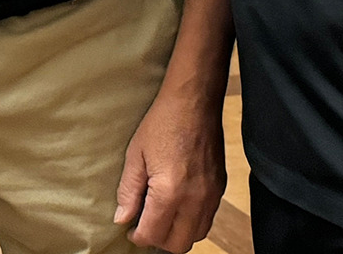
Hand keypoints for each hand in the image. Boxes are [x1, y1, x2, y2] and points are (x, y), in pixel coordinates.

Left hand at [113, 89, 225, 251]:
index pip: (154, 235)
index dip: (138, 237)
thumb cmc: (162, 123)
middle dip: (159, 241)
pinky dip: (192, 222)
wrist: (194, 102)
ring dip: (178, 234)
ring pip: (196, 236)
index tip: (130, 229)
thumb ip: (128, 191)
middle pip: (178, 244)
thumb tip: (122, 218)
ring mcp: (212, 196)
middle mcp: (195, 199)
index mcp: (169, 191)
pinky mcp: (220, 189)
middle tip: (145, 225)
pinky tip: (178, 206)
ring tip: (161, 217)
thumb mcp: (135, 155)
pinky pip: (207, 220)